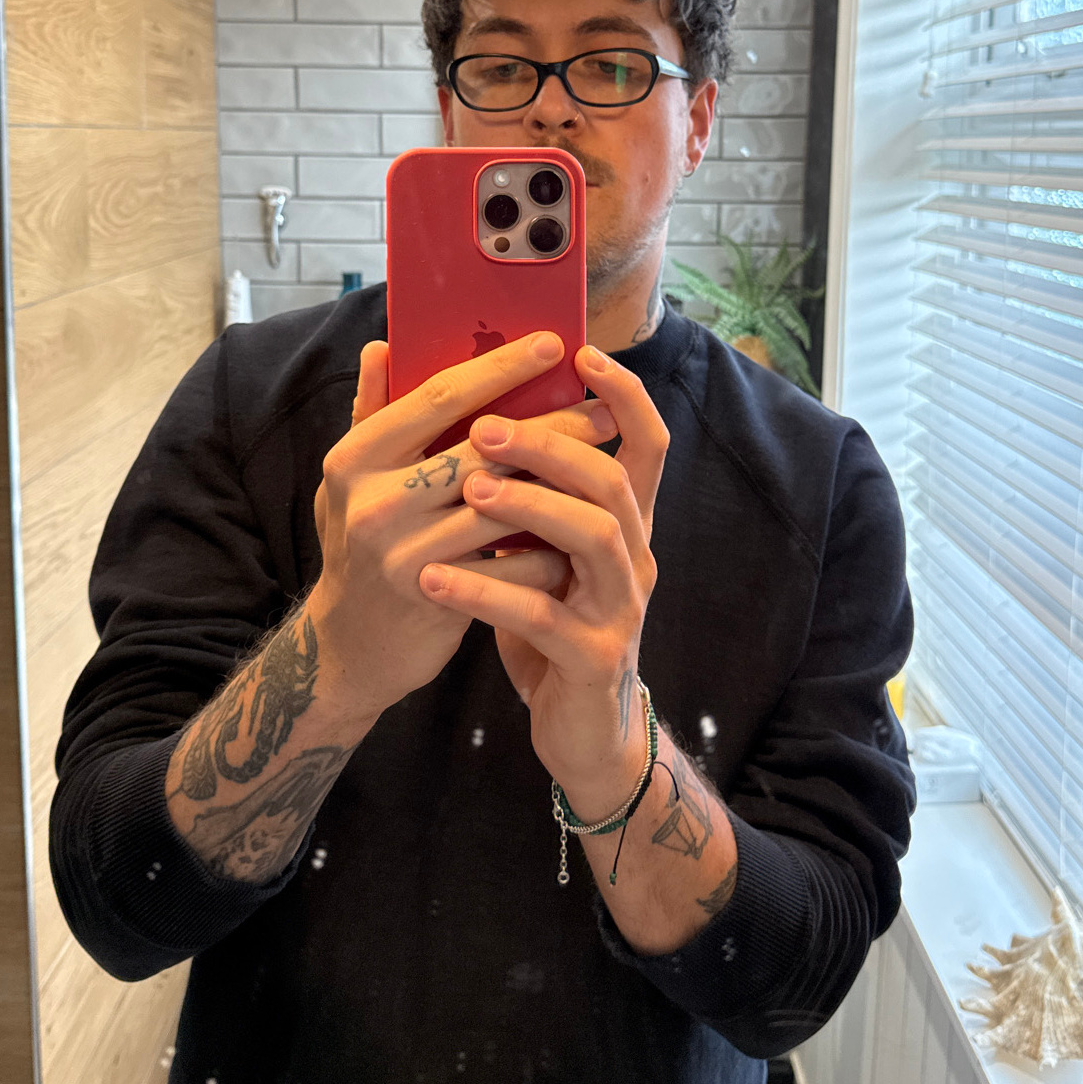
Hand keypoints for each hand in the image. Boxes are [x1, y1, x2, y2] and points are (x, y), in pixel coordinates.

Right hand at [307, 333, 616, 725]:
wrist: (349, 645)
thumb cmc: (360, 542)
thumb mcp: (349, 477)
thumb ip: (370, 411)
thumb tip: (384, 344)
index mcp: (356, 456)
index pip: (438, 397)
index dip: (499, 367)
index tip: (553, 344)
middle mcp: (374, 501)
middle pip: (481, 448)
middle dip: (549, 424)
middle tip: (602, 406)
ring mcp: (404, 552)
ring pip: (503, 504)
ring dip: (560, 482)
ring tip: (606, 462)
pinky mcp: (436, 596)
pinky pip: (508, 562)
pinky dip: (550, 542)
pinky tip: (584, 524)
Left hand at [417, 346, 668, 820]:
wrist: (580, 730)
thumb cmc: (549, 622)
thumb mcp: (538, 550)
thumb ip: (520, 486)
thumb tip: (473, 405)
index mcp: (624, 522)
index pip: (647, 443)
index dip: (624, 396)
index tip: (582, 353)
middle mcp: (635, 556)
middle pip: (613, 480)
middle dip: (551, 444)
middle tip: (484, 427)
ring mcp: (620, 608)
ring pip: (593, 537)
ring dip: (530, 506)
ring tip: (469, 490)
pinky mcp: (592, 658)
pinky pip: (543, 615)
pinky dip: (488, 591)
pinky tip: (435, 579)